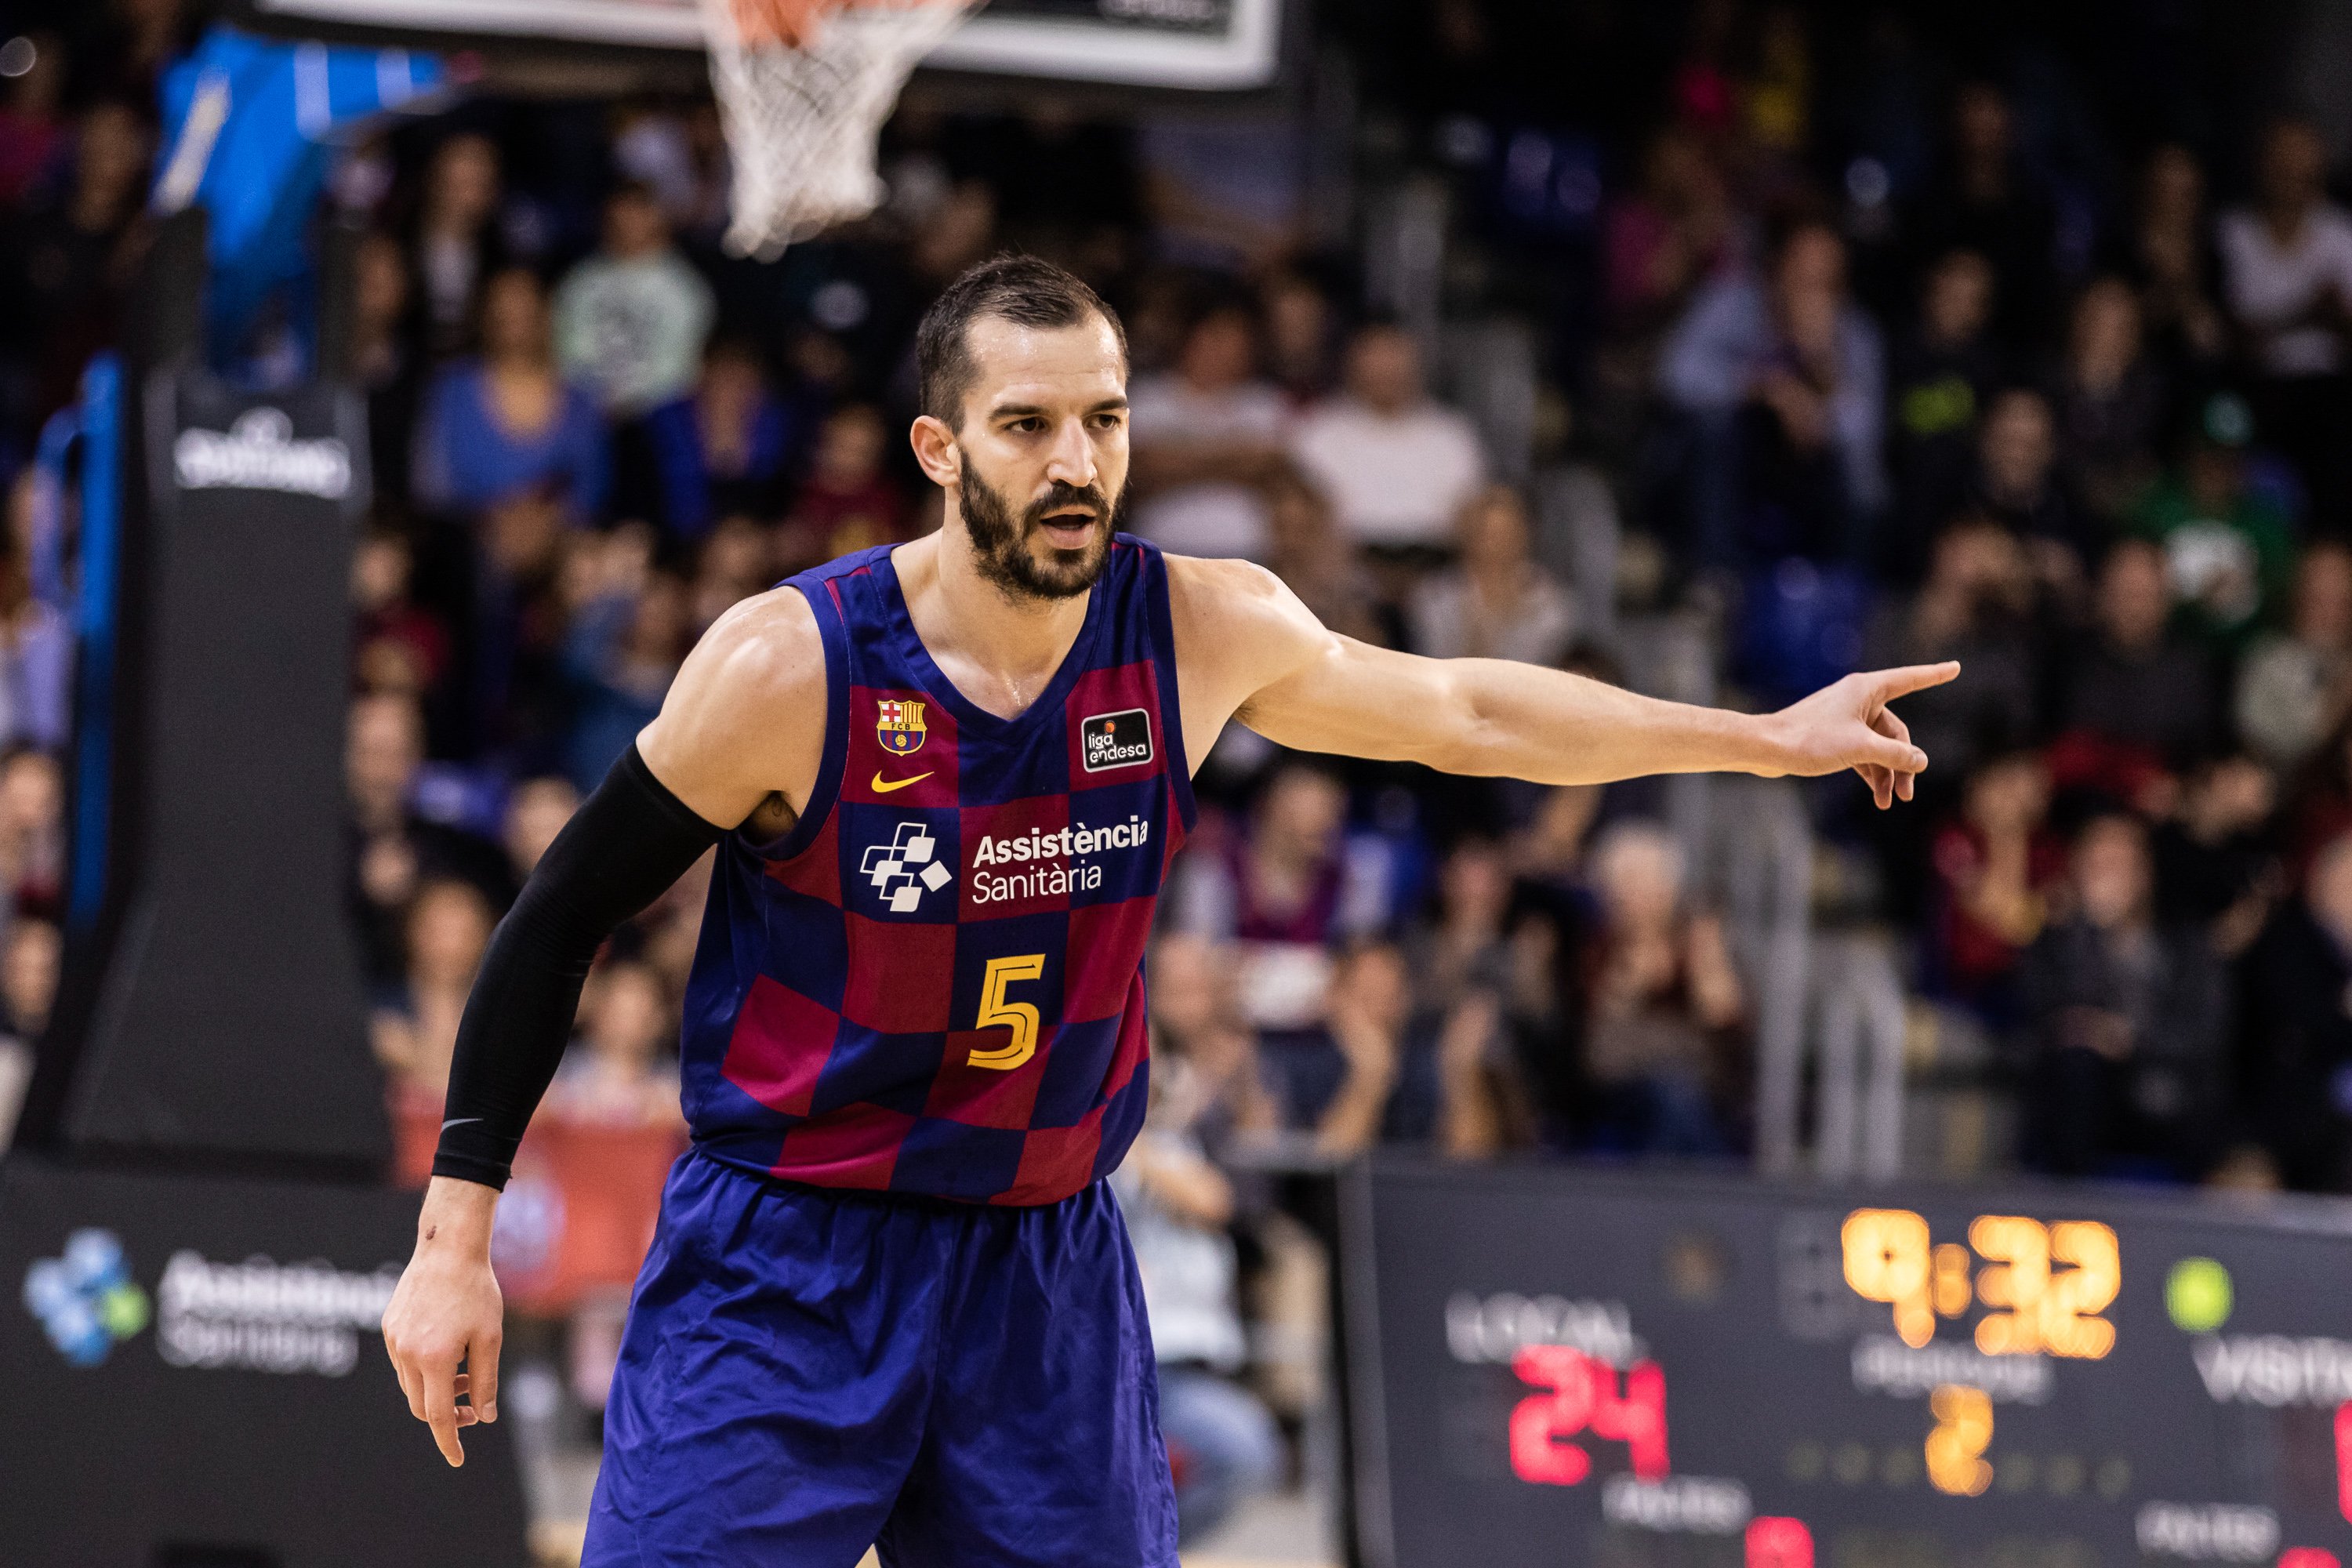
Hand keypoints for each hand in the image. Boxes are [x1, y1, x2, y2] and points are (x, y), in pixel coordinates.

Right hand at [381, 1177, 503, 1466]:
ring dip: (436, 1389)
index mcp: (434, 1359)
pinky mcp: (388, 1327)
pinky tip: (447, 1349)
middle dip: (447, 1413)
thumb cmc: (477, 1291)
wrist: (448, 1249)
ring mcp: (393, 1341)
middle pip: (421, 1405)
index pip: (437, 1416)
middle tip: (474, 1405)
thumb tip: (484, 1416)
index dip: (449, 1441)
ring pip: (411, 1384)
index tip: (458, 1460)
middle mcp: (406, 1353)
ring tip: (466, 1370)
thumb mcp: (490, 1338)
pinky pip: (403, 1361)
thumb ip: (485, 1380)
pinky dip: (424, 1368)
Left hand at [1763, 662, 1959, 808]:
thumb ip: (1896, 754)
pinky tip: (1877, 796)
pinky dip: (1870, 771)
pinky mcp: (1833, 736)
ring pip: (1879, 745)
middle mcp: (1857, 699)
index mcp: (1866, 689)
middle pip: (1895, 730)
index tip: (1956, 668)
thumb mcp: (1861, 749)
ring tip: (1889, 802)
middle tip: (1906, 795)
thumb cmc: (1810, 741)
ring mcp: (1844, 718)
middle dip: (1903, 763)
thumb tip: (1921, 761)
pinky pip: (1862, 752)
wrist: (1766, 749)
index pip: (1910, 679)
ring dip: (1886, 773)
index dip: (1934, 675)